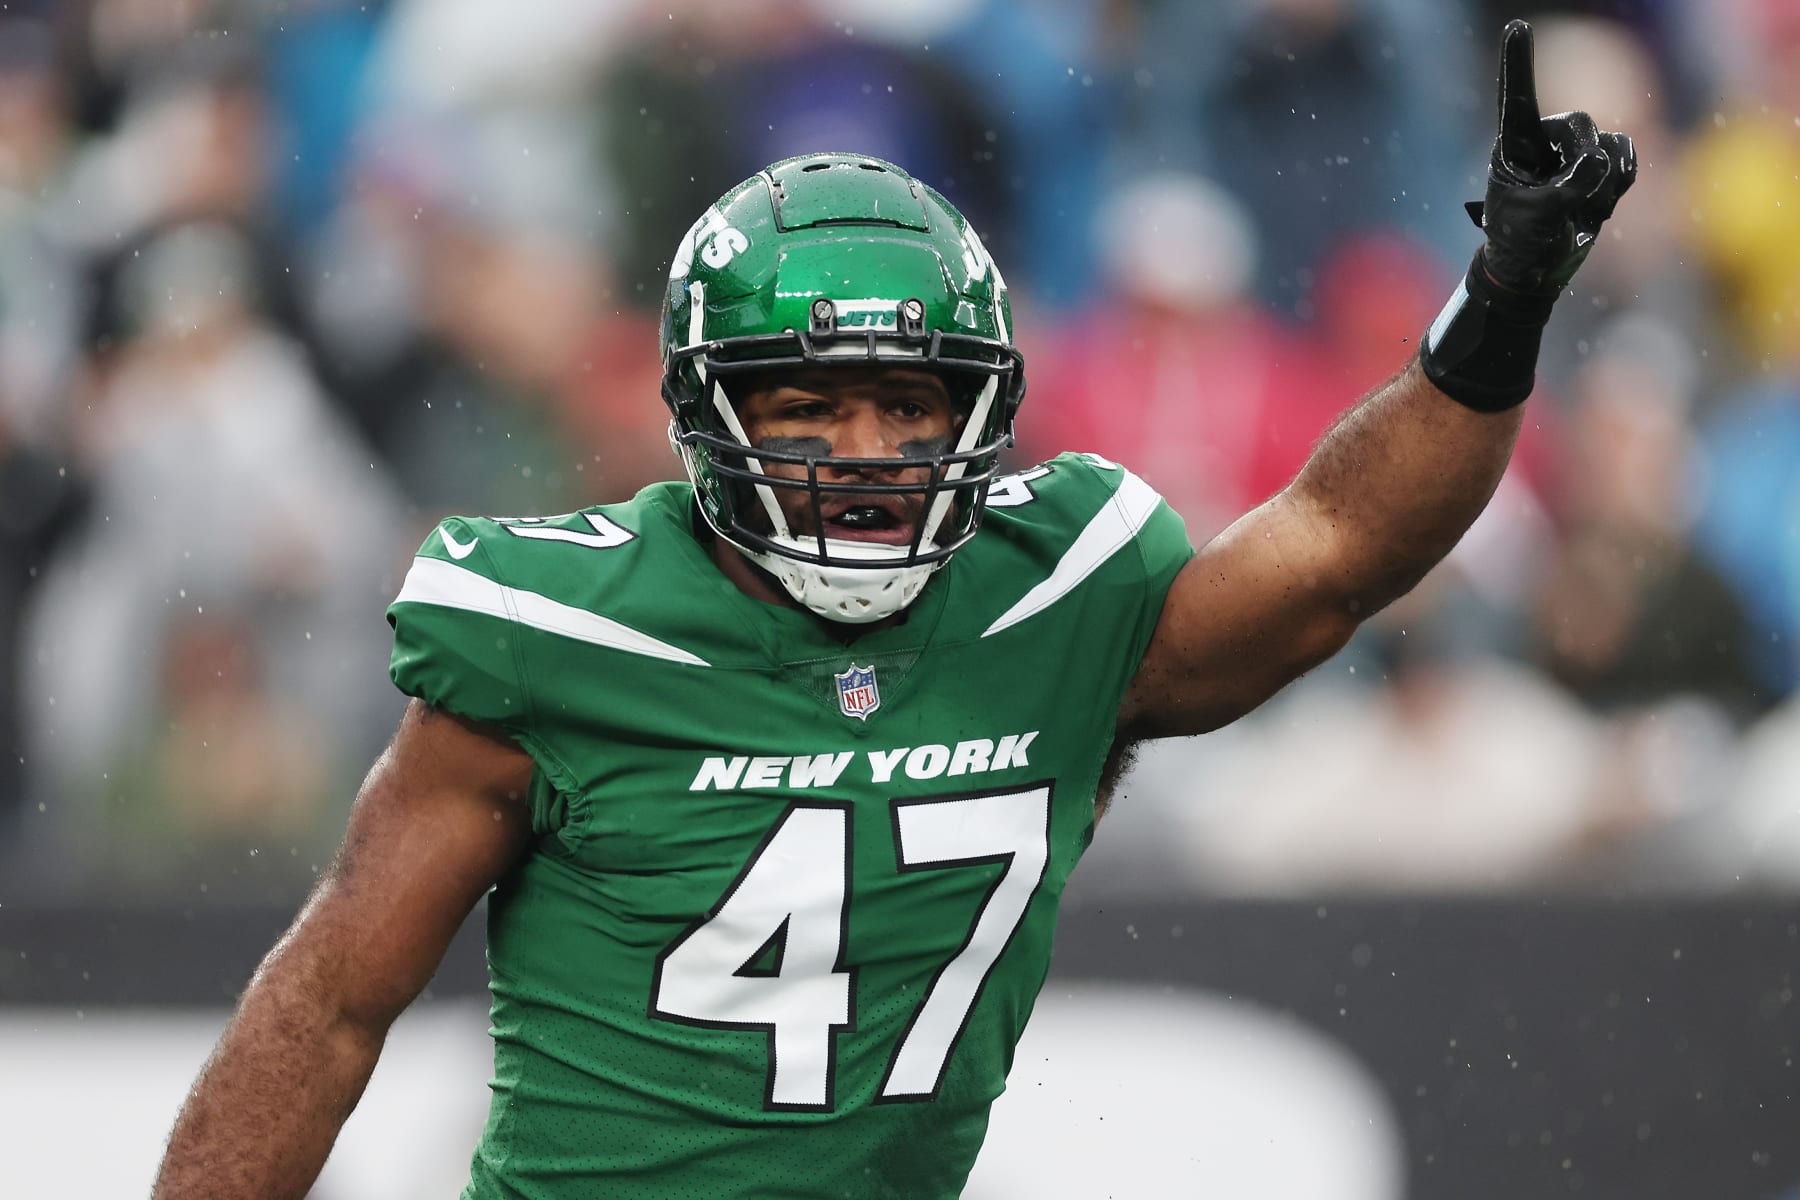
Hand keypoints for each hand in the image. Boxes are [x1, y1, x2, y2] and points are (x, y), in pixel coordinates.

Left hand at [1467, 19, 1636, 295]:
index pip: (1517, 97)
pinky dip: (1622, 181)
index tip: (1517, 26)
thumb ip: (1569, 188)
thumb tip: (1599, 162)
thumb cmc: (1521, 243)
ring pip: (1609, 143)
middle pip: (1579, 122)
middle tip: (1575, 195)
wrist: (1536, 269)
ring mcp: (1573, 153)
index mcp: (1513, 146)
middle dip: (1584, 160)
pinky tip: (1601, 206)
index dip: (1518, 62)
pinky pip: (1627, 156)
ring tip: (1582, 211)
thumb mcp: (1540, 217)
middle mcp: (1544, 141)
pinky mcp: (1599, 167)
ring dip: (1604, 182)